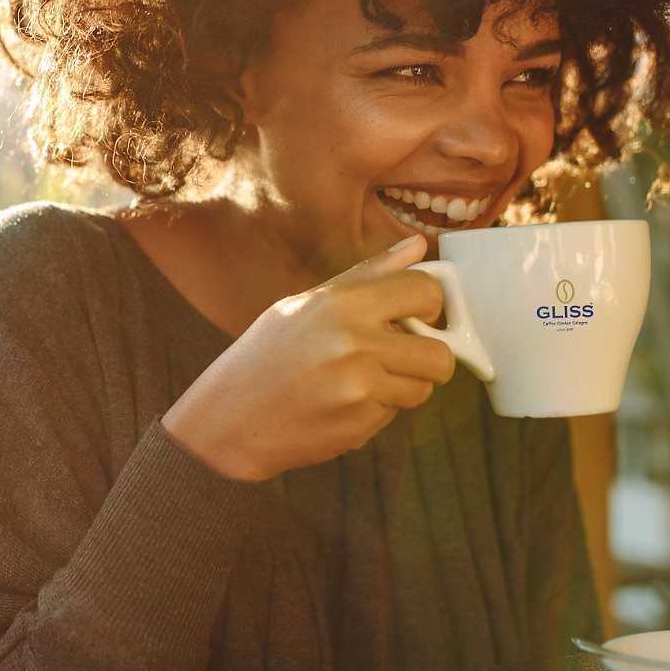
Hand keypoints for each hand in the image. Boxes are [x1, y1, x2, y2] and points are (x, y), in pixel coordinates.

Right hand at [161, 235, 455, 480]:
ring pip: (422, 389)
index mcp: (343, 303)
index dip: (432, 305)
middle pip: (440, 354)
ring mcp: (358, 388)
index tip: (420, 316)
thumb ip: (370, 275)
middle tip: (404, 356)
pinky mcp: (358, 425)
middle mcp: (354, 343)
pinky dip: (377, 410)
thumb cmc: (269, 352)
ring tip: (363, 380)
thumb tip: (418, 245)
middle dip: (431, 358)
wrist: (229, 416)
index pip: (425, 292)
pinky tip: (342, 403)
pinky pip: (394, 414)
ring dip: (403, 386)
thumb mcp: (310, 302)